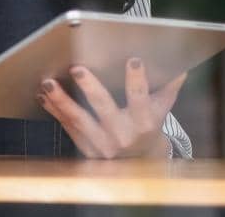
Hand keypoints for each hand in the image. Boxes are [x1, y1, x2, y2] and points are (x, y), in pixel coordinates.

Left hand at [37, 59, 186, 158]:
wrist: (138, 165)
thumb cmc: (148, 128)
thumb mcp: (160, 112)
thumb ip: (168, 90)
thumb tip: (181, 67)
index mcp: (144, 122)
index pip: (141, 98)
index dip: (137, 80)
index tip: (134, 60)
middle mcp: (122, 134)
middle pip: (104, 108)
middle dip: (90, 88)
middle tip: (77, 68)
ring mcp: (102, 143)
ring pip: (79, 119)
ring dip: (62, 100)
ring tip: (47, 83)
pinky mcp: (86, 148)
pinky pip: (68, 127)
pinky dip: (54, 110)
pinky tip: (43, 95)